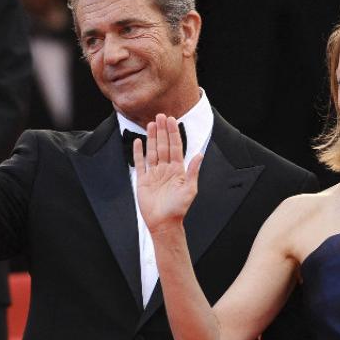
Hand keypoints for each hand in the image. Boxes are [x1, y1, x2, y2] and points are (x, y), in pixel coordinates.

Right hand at [134, 114, 202, 235]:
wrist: (163, 223)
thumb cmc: (178, 209)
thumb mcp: (190, 189)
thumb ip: (193, 171)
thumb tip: (200, 155)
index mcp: (177, 170)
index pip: (175, 147)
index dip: (173, 133)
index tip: (171, 120)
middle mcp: (165, 169)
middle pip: (163, 146)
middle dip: (162, 131)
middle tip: (160, 116)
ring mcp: (154, 174)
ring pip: (152, 151)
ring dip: (152, 138)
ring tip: (151, 124)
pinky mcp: (143, 180)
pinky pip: (140, 163)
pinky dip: (139, 153)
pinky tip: (139, 142)